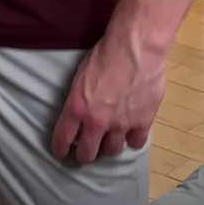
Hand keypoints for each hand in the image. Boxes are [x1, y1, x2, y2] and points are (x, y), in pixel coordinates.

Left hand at [51, 32, 166, 164]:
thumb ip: (79, 99)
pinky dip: (133, 139)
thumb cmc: (104, 55)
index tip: (61, 153)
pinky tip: (131, 134)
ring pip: (113, 151)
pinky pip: (136, 143)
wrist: (134, 49)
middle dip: (85, 155)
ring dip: (109, 146)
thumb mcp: (80, 76)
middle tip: (86, 152)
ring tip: (109, 141)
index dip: (60, 149)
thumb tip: (80, 111)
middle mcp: (97, 122)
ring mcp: (121, 125)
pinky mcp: (143, 122)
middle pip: (89, 153)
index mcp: (77, 108)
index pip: (63, 139)